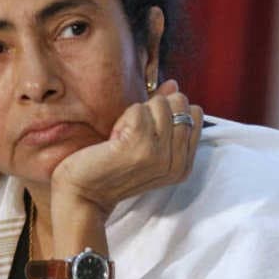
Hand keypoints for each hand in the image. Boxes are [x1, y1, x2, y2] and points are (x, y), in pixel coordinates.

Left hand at [50, 79, 203, 215]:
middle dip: (153, 109)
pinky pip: (138, 109)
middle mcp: (177, 163)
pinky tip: (115, 139)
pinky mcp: (140, 147)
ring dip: (136, 114)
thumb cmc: (111, 166)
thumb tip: (173, 84)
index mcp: (184, 164)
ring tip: (122, 138)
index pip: (194, 114)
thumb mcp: (146, 143)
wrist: (84, 194)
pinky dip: (124, 118)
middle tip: (133, 135)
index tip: (147, 131)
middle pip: (179, 104)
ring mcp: (161, 155)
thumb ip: (164, 115)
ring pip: (160, 103)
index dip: (168, 111)